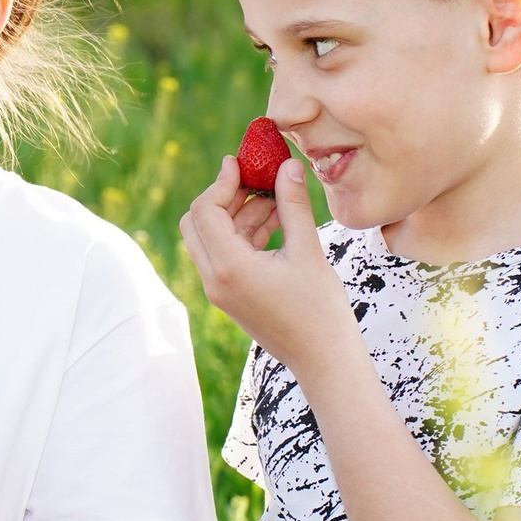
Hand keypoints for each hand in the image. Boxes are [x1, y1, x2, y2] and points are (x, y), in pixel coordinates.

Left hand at [179, 153, 353, 370]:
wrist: (323, 360)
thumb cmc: (320, 309)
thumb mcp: (308, 251)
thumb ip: (293, 205)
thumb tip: (287, 166)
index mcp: (229, 267)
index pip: (205, 211)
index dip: (221, 181)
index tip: (240, 161)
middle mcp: (215, 279)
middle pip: (197, 223)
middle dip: (224, 196)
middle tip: (256, 179)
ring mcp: (220, 290)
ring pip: (212, 238)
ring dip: (238, 214)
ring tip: (277, 199)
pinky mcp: (231, 296)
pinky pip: (225, 255)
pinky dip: (244, 234)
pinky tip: (277, 220)